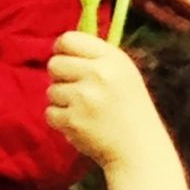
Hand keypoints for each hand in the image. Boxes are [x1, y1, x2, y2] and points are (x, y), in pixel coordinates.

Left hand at [45, 31, 168, 169]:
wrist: (139, 149)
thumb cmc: (130, 109)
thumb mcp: (123, 73)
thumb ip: (96, 57)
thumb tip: (62, 43)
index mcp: (112, 58)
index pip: (69, 39)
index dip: (62, 49)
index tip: (65, 58)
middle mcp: (98, 74)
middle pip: (54, 64)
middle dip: (60, 76)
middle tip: (76, 89)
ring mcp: (84, 98)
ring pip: (51, 90)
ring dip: (62, 101)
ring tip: (84, 110)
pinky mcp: (73, 120)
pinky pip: (50, 112)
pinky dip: (60, 120)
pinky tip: (80, 124)